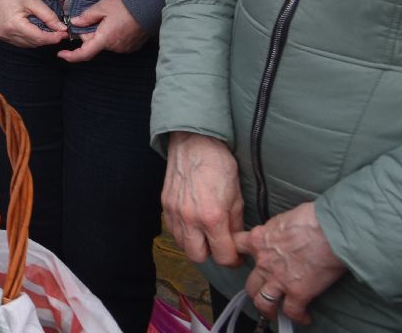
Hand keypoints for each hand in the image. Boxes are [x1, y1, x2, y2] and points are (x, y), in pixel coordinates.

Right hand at [0, 0, 66, 47]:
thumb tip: (62, 28)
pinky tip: (33, 31)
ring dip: (39, 40)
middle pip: (34, 43)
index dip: (53, 37)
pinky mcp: (0, 36)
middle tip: (58, 31)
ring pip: (27, 45)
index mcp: (14, 25)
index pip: (39, 38)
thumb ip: (48, 16)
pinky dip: (29, 39)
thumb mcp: (33, 1)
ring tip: (46, 30)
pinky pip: (19, 42)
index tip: (64, 33)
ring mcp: (2, 36)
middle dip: (48, 38)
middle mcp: (6, 33)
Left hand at [59, 0, 148, 60]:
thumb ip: (86, 17)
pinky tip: (118, 24)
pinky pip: (116, 43)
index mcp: (105, 38)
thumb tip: (75, 23)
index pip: (85, 53)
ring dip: (102, 34)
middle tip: (95, 19)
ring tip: (110, 19)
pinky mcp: (132, 47)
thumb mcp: (102, 7)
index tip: (61, 55)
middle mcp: (114, 47)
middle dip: (90, 34)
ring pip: (105, 43)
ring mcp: (124, 48)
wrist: (149, 7)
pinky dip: (112, 36)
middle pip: (95, 44)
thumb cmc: (125, 6)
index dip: (71, 56)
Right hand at [163, 132, 244, 267]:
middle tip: (220, 246)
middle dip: (211, 255)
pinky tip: (192, 223)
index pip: (222, 256)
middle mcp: (190, 219)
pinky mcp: (165, 205)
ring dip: (195, 244)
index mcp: (212, 217)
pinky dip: (183, 233)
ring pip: (182, 245)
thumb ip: (235, 225)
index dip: (233, 260)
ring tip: (206, 234)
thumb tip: (236, 242)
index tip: (237, 255)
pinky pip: (172, 230)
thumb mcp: (237, 197)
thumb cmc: (219, 165)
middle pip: (198, 257)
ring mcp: (174, 212)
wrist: (194, 142)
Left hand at [237, 202, 346, 324]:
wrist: (330, 232)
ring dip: (268, 309)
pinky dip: (298, 318)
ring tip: (273, 313)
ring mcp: (279, 280)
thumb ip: (277, 230)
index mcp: (259, 240)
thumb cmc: (312, 218)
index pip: (236, 246)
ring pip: (263, 302)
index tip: (241, 258)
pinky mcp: (298, 293)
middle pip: (249, 282)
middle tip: (261, 293)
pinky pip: (292, 312)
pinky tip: (304, 318)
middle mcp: (264, 262)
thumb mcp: (283, 218)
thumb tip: (284, 232)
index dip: (237, 253)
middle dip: (254, 290)